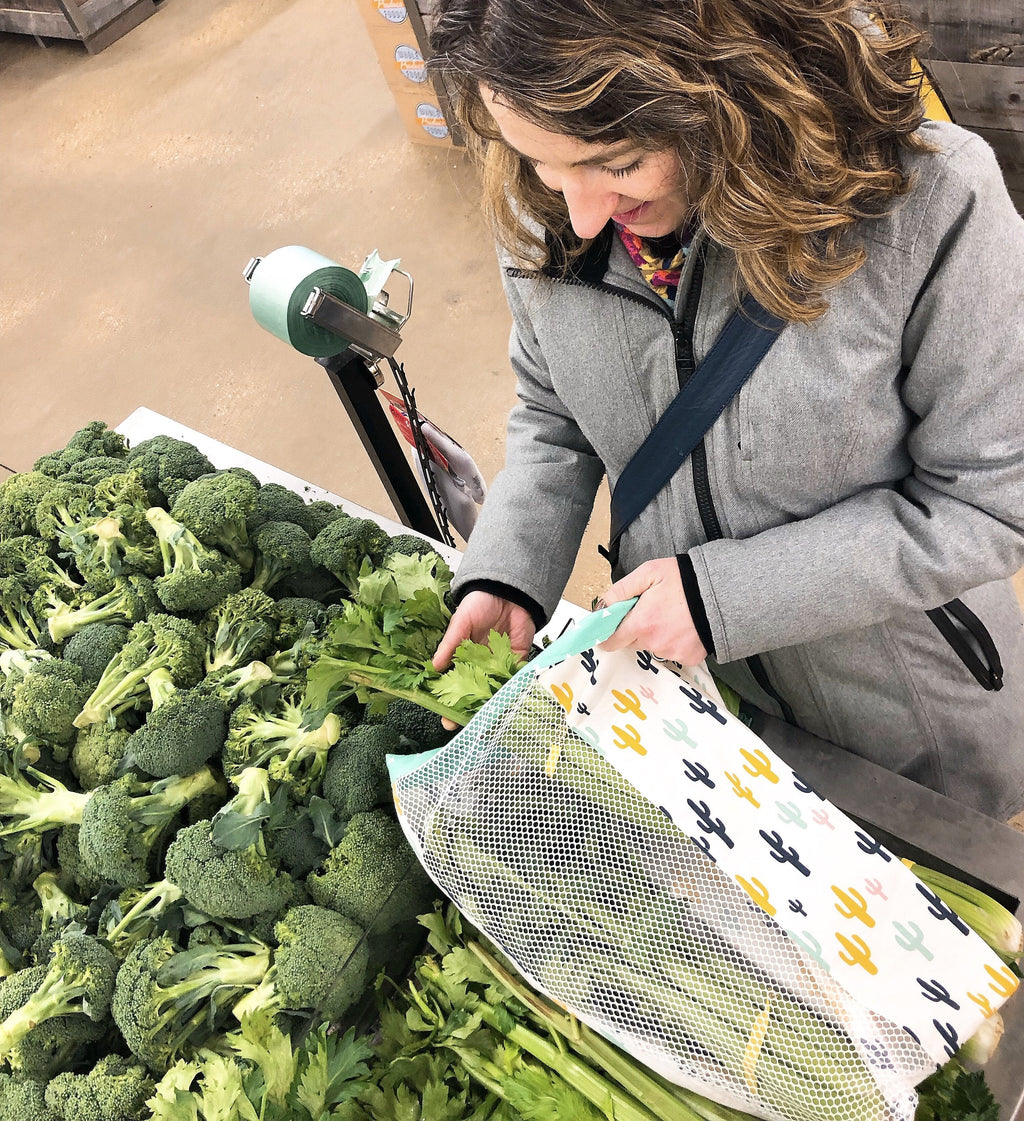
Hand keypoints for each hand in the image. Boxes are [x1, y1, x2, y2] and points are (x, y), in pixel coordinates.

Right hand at [432, 592, 535, 728]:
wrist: (508, 590)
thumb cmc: (480, 603)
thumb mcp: (460, 623)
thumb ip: (449, 645)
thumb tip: (433, 667)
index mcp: (463, 656)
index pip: (455, 684)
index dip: (450, 701)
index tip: (446, 719)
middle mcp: (481, 664)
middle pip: (476, 693)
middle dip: (471, 711)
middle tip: (468, 727)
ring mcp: (500, 663)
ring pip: (496, 690)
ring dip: (493, 705)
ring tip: (489, 722)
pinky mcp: (518, 659)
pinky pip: (516, 678)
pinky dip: (515, 690)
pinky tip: (511, 704)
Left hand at [598, 557, 706, 665]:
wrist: (721, 592)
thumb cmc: (685, 580)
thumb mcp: (649, 573)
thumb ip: (621, 590)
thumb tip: (603, 605)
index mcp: (642, 623)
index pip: (611, 642)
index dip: (608, 634)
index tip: (610, 628)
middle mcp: (655, 642)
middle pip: (632, 642)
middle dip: (636, 629)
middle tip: (650, 610)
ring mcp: (673, 652)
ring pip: (653, 647)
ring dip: (656, 635)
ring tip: (672, 615)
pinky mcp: (688, 657)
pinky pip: (673, 652)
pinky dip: (675, 642)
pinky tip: (684, 626)